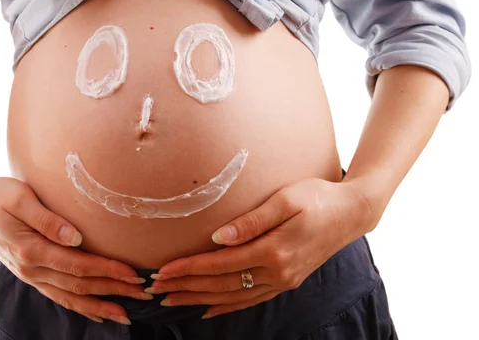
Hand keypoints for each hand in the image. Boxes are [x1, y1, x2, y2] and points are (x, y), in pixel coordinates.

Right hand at [0, 175, 150, 324]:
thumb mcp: (20, 198)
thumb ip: (47, 219)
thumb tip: (75, 237)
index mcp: (31, 249)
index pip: (77, 265)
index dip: (107, 270)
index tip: (133, 273)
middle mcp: (30, 268)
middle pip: (79, 285)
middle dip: (112, 290)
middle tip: (142, 292)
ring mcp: (29, 275)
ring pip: (70, 297)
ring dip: (99, 305)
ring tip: (125, 314)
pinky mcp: (30, 274)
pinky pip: (58, 296)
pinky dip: (79, 307)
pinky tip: (97, 313)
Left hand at [146, 177, 375, 318]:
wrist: (351, 213)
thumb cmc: (317, 198)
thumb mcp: (285, 200)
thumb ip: (252, 220)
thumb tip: (218, 237)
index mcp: (273, 251)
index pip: (220, 264)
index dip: (189, 269)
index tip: (162, 272)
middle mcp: (277, 272)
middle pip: (222, 284)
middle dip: (187, 287)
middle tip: (156, 290)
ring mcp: (283, 280)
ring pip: (234, 296)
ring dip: (201, 299)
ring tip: (173, 301)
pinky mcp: (287, 281)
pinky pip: (251, 299)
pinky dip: (228, 306)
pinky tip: (210, 309)